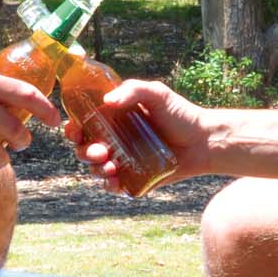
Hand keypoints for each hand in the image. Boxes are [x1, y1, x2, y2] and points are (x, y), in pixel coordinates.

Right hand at [63, 78, 209, 191]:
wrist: (203, 141)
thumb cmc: (180, 114)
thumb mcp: (157, 94)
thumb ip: (133, 91)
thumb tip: (107, 101)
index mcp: (114, 119)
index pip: (84, 124)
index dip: (74, 128)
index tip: (74, 130)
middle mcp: (115, 140)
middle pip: (85, 148)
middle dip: (85, 152)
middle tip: (99, 152)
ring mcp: (123, 160)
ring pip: (96, 168)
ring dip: (96, 169)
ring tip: (110, 166)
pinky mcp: (134, 178)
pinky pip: (114, 185)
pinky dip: (109, 185)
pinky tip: (114, 181)